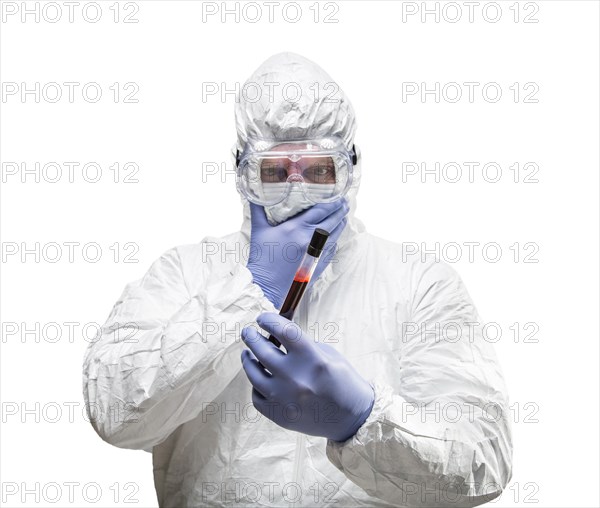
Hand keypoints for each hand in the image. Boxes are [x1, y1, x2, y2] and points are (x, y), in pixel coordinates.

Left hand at [241, 313, 374, 441]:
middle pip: (261, 350)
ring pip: (253, 374)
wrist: (352, 418)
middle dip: (252, 337)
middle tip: (248, 332)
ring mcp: (284, 399)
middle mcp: (295, 378)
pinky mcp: (279, 415)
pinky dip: (257, 385)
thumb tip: (276, 335)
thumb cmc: (342, 381)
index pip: (283, 331)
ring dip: (248, 360)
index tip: (262, 318)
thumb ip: (302, 345)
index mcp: (312, 359)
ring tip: (247, 353)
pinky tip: (260, 377)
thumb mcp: (328, 354)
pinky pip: (257, 396)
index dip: (268, 320)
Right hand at [246, 200, 347, 308]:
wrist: (266, 286)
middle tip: (344, 202)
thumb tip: (253, 195)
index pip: (321, 210)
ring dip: (341, 224)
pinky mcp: (319, 264)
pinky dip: (335, 239)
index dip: (332, 202)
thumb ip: (257, 210)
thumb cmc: (261, 258)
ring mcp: (317, 253)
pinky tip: (335, 235)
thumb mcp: (259, 231)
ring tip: (343, 216)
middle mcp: (310, 239)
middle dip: (340, 210)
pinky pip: (332, 248)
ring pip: (335, 234)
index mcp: (296, 228)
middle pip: (332, 221)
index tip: (338, 195)